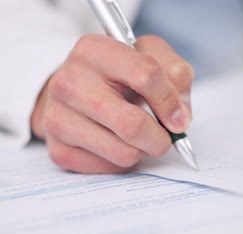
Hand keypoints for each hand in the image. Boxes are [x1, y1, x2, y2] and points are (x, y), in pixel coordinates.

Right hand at [30, 34, 193, 173]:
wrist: (78, 88)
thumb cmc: (121, 73)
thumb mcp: (152, 56)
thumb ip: (176, 75)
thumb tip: (179, 118)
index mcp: (94, 50)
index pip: (146, 75)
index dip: (170, 101)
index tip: (179, 118)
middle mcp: (68, 82)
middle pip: (133, 125)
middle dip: (160, 137)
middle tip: (164, 136)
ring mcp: (57, 118)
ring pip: (124, 152)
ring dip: (143, 150)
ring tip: (138, 135)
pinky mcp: (58, 150)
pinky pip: (110, 168)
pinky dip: (124, 161)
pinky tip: (118, 142)